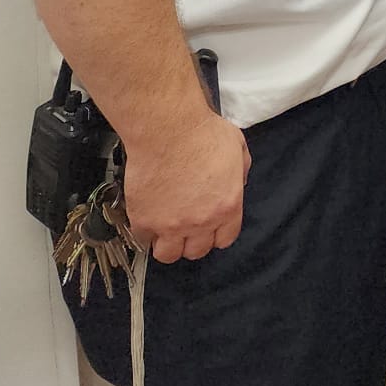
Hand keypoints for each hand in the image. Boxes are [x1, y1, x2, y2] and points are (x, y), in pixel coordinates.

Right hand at [122, 111, 250, 262]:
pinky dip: (144, 233)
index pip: (225, 239)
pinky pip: (143, 240)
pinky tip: (147, 219)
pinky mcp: (144, 220)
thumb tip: (238, 181)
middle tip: (186, 227)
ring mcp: (171, 224)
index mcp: (228, 206)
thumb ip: (241, 171)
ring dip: (168, 245)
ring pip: (168, 255)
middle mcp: (201, 222)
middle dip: (193, 241)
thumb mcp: (238, 148)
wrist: (168, 129)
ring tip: (165, 230)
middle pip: (197, 251)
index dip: (217, 234)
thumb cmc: (202, 133)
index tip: (210, 228)